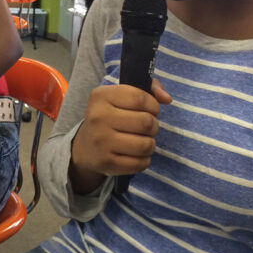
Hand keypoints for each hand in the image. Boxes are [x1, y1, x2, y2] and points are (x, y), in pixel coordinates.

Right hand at [69, 79, 171, 193]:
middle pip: (146, 122)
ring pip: (146, 145)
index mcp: (101, 96)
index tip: (149, 110)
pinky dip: (144, 160)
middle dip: (153, 125)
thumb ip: (149, 89)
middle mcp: (98, 117)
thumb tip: (167, 98)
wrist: (84, 147)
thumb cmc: (110, 116)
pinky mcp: (106, 163)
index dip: (153, 105)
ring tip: (142, 141)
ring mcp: (101, 142)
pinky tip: (135, 154)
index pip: (140, 98)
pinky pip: (140, 164)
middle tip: (146, 127)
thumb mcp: (122, 96)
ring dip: (150, 144)